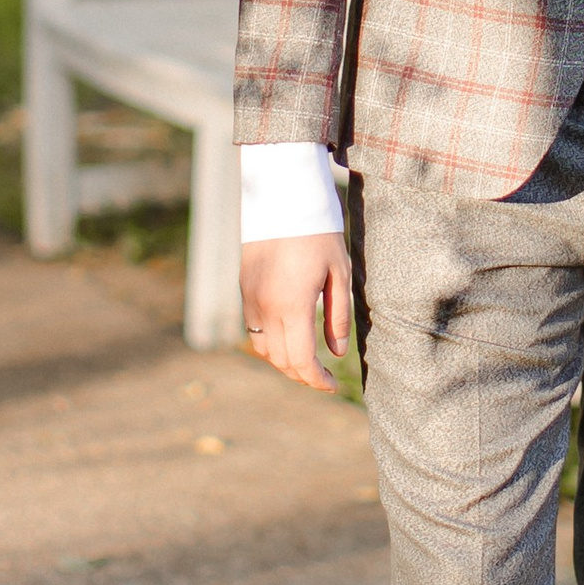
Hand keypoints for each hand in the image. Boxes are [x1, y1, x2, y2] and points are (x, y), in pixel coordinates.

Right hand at [242, 232, 350, 391]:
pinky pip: (252, 329)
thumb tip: (336, 353)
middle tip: (323, 377)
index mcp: (293, 305)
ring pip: (263, 348)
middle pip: (281, 360)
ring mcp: (250, 298)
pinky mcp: (244, 288)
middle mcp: (266, 307)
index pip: (301, 360)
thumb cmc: (318, 234)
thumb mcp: (339, 273)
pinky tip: (288, 339)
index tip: (332, 386)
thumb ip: (338, 316)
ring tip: (307, 361)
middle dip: (302, 375)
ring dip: (284, 362)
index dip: (317, 380)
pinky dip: (270, 344)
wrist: (282, 198)